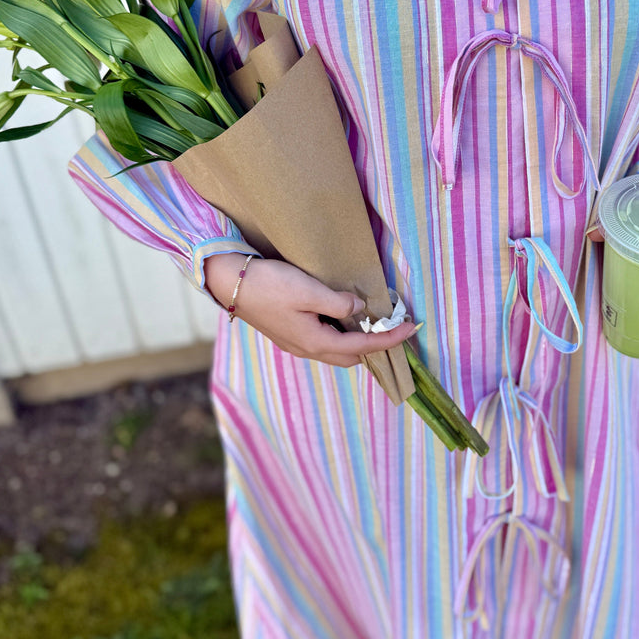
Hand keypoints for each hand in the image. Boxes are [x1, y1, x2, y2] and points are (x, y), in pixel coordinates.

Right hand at [204, 253, 417, 367]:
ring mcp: (295, 342)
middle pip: (350, 357)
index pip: (362, 348)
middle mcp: (306, 349)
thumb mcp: (308, 290)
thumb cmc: (268, 284)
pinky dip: (340, 332)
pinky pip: (323, 339)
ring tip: (371, 320)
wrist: (228, 282)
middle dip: (374, 346)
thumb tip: (359, 310)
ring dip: (356, 339)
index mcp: (314, 342)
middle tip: (392, 326)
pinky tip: (343, 314)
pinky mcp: (288, 332)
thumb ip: (338, 303)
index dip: (389, 339)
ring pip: (335, 349)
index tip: (410, 329)